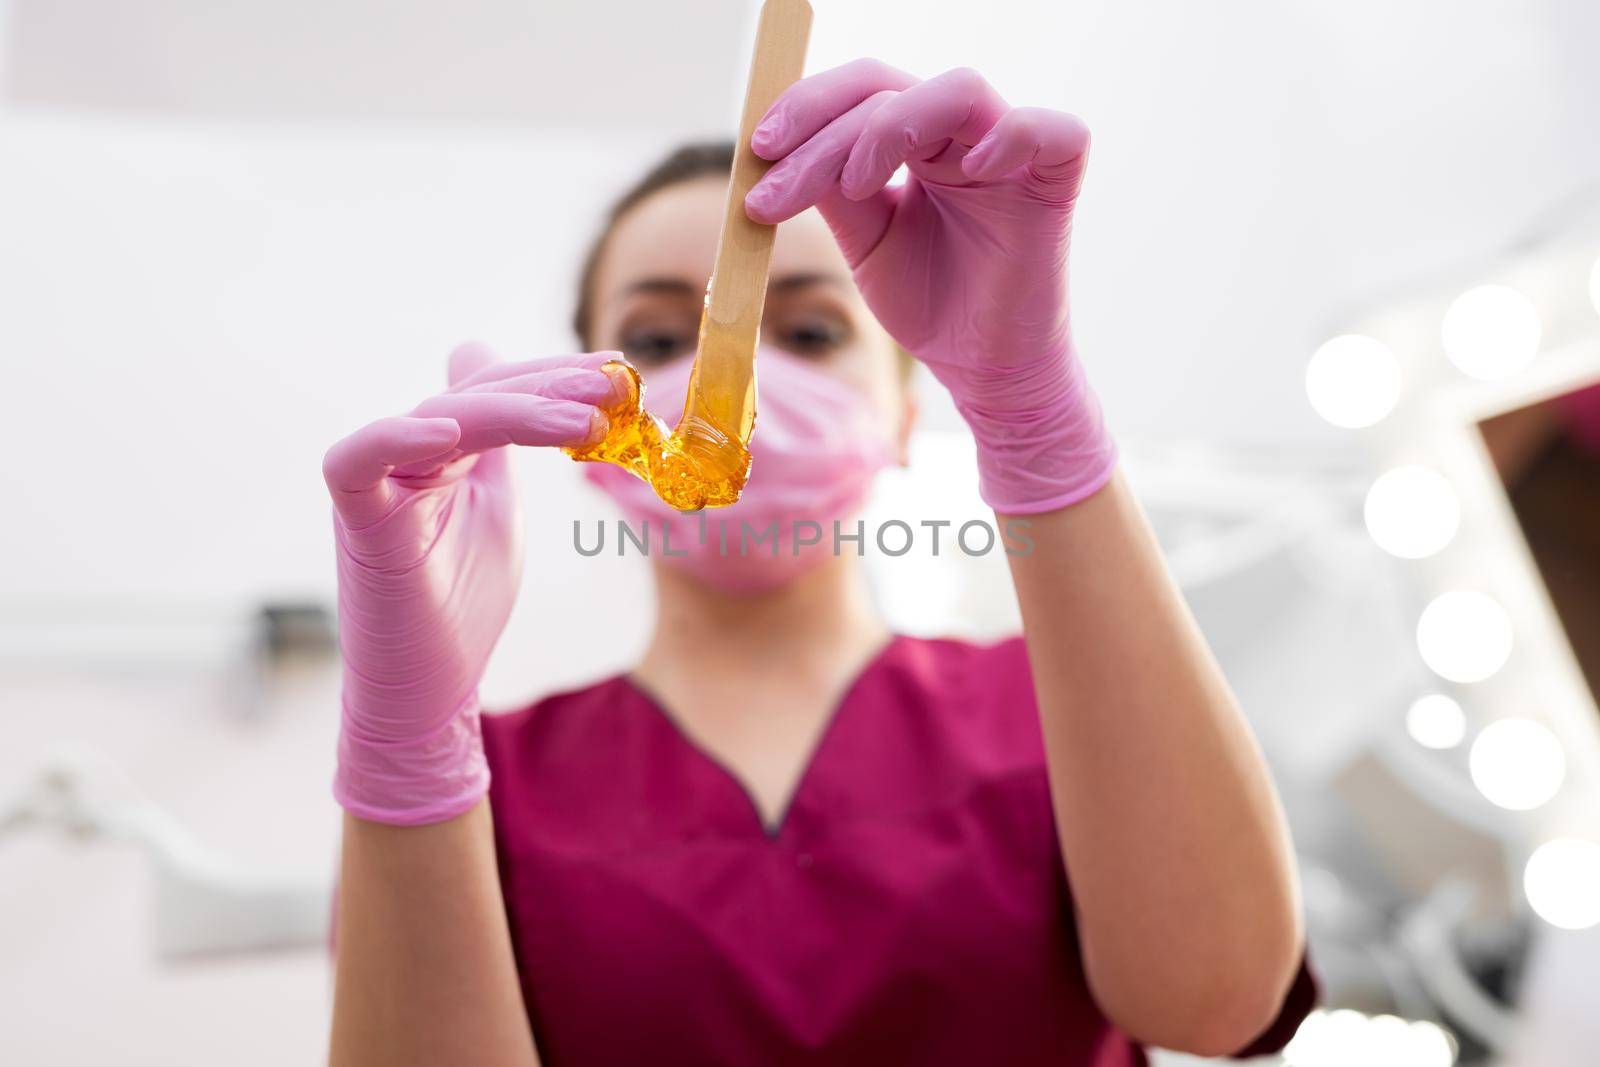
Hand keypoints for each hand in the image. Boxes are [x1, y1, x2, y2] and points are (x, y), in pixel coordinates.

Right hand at [323, 343, 617, 824]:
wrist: (429, 688)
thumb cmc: (461, 602)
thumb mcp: (497, 506)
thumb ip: (504, 445)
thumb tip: (513, 384)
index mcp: (442, 451)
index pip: (496, 389)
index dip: (553, 374)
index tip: (617, 368)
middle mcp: (407, 458)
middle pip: (475, 395)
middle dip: (549, 385)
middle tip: (613, 385)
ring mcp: (380, 488)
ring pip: (440, 418)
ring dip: (517, 410)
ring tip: (587, 420)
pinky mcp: (360, 527)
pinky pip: (355, 464)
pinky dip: (397, 439)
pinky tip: (452, 429)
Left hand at [745, 60, 1115, 513]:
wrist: (980, 371)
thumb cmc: (931, 304)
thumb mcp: (865, 241)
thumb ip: (832, 191)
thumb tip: (778, 151)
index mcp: (920, 141)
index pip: (864, 91)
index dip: (809, 106)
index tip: (759, 150)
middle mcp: (964, 135)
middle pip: (894, 87)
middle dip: (825, 130)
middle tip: (778, 181)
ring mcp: (1012, 154)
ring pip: (960, 90)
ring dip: (891, 128)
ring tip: (855, 187)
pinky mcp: (1057, 182)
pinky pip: (1055, 131)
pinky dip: (1012, 137)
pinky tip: (970, 169)